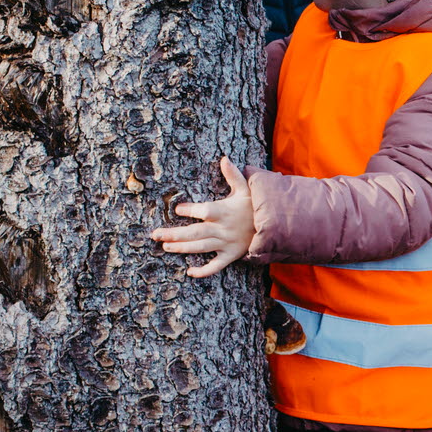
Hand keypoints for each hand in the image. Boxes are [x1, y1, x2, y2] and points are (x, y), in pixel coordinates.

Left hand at [150, 156, 253, 277]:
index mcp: (224, 212)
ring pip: (200, 248)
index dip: (190, 210)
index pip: (203, 211)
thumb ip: (233, 175)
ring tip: (165, 246)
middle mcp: (222, 230)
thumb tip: (224, 158)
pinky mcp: (230, 255)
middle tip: (155, 234)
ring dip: (181, 248)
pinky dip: (204, 271)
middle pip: (195, 233)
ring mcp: (226, 244)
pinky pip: (216, 266)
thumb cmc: (255, 206)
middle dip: (174, 234)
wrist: (275, 226)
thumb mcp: (246, 188)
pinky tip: (190, 272)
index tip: (177, 209)